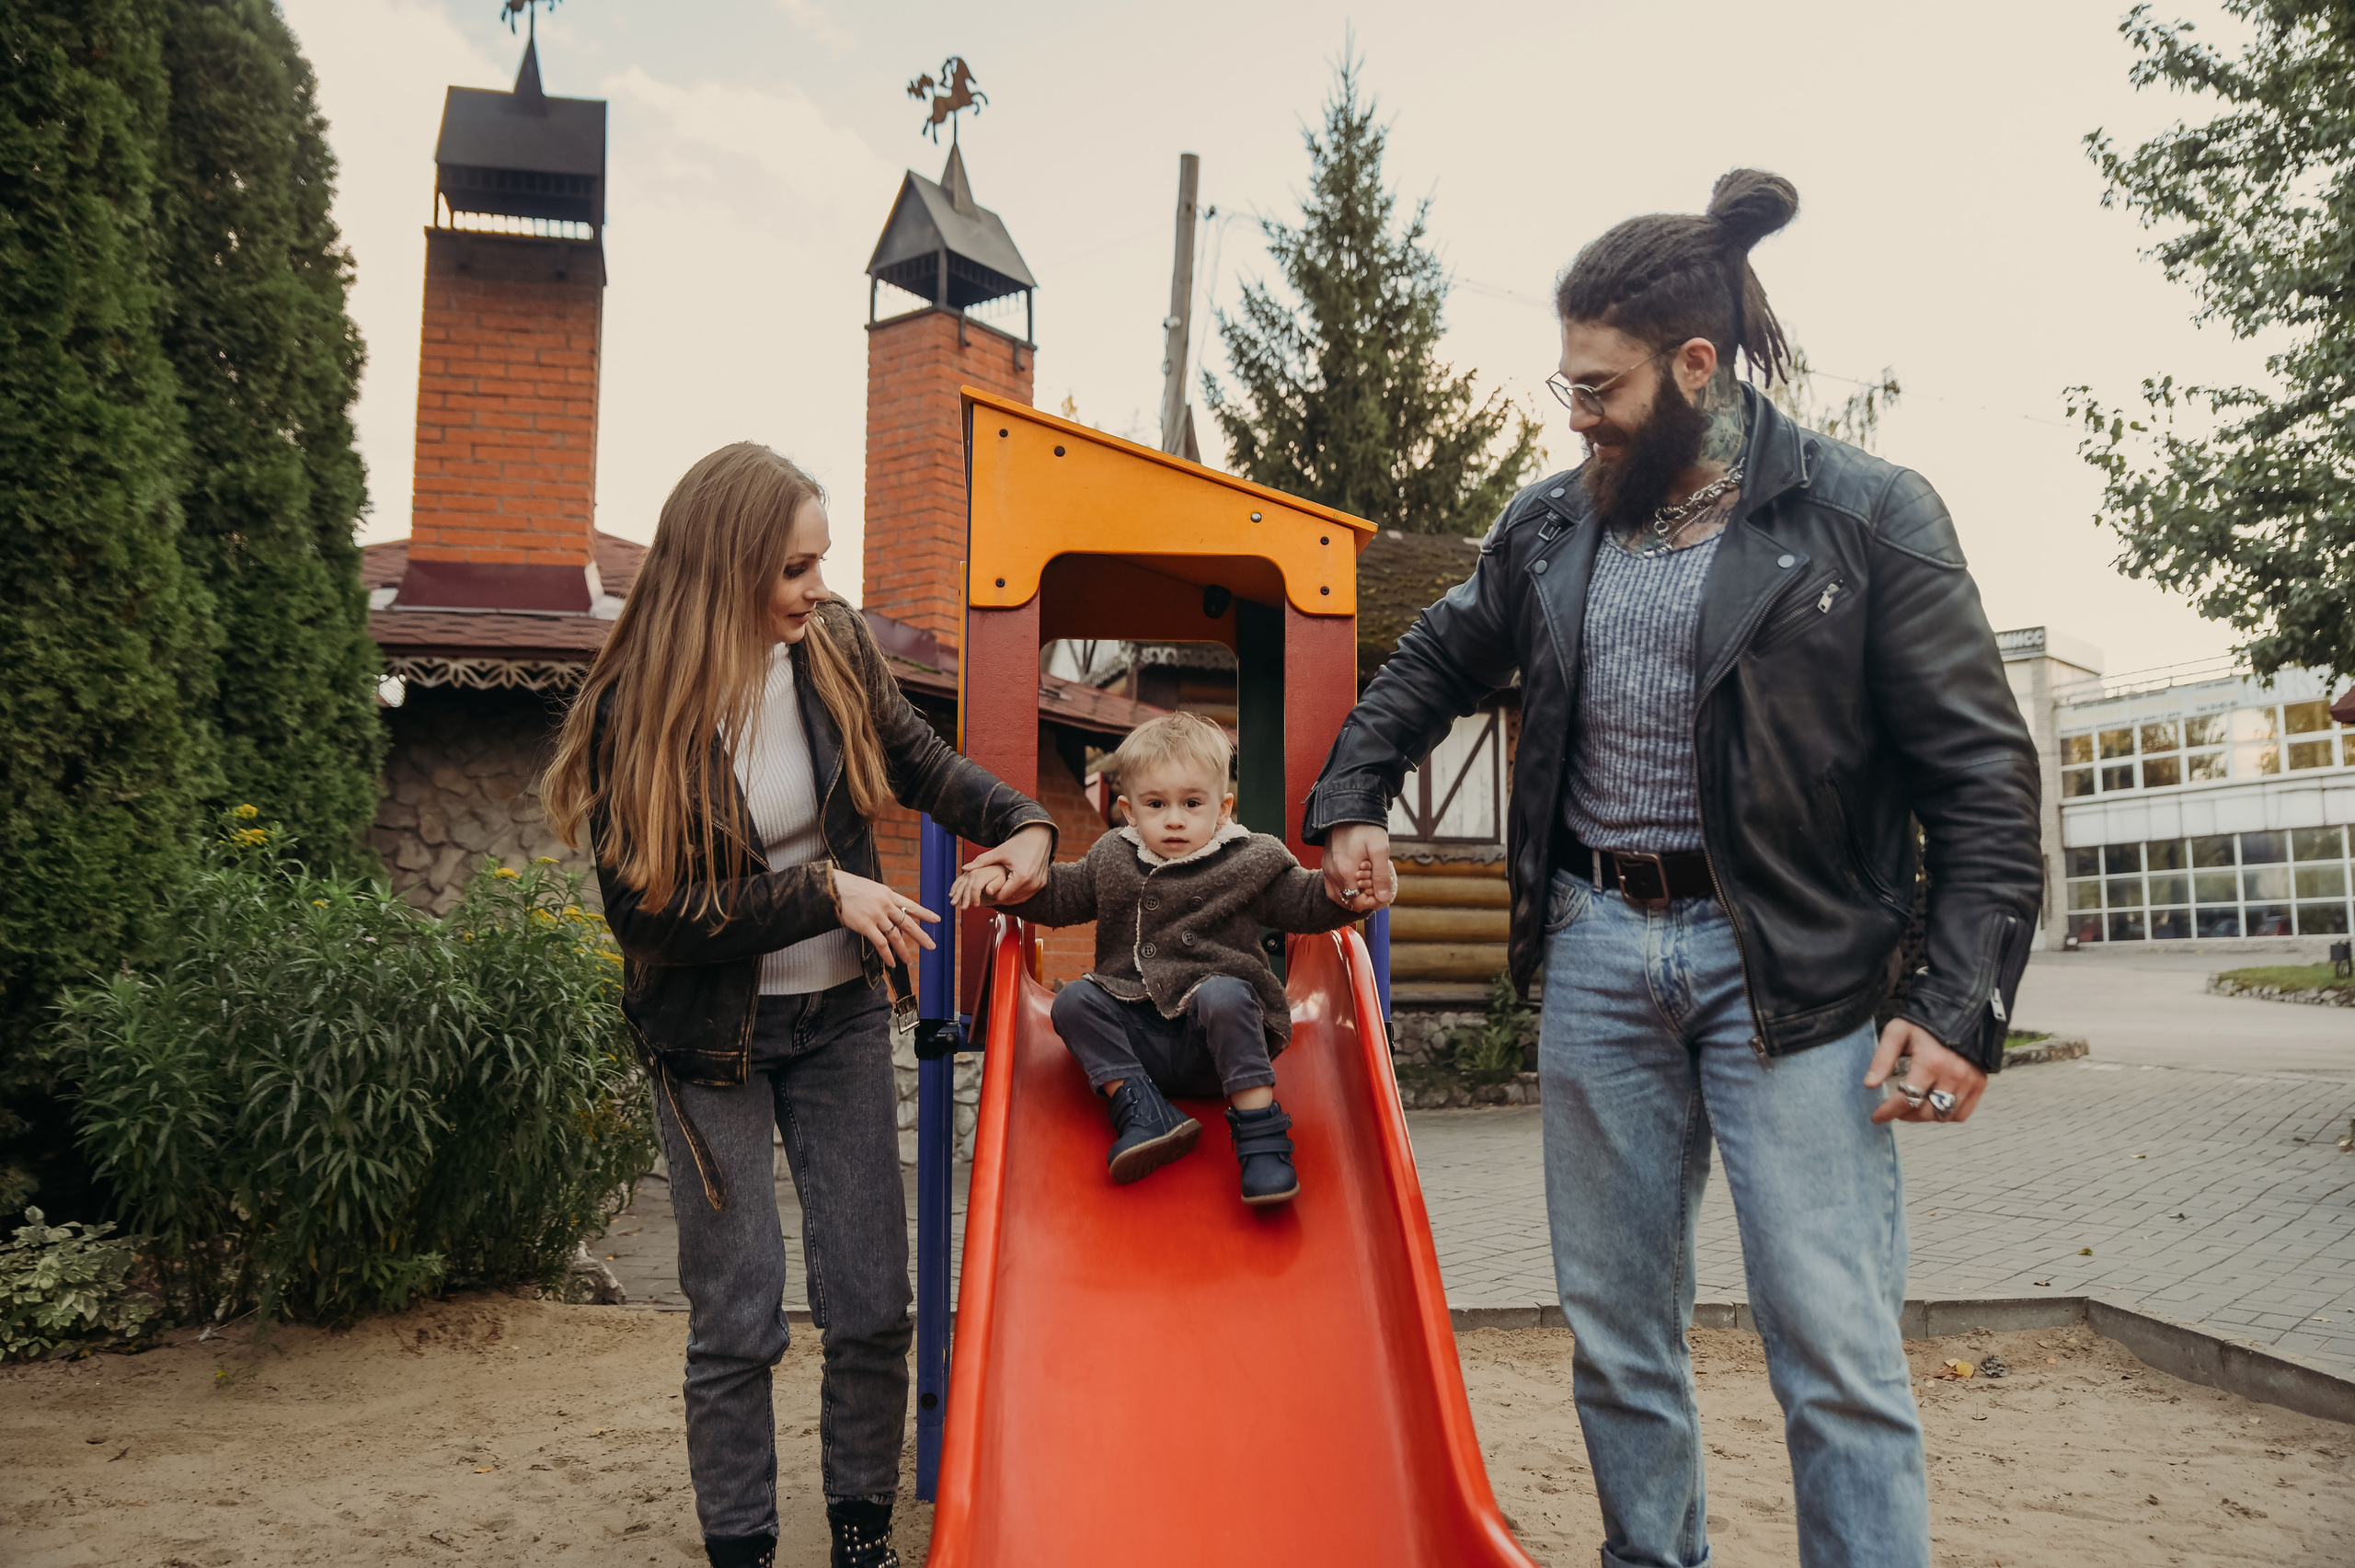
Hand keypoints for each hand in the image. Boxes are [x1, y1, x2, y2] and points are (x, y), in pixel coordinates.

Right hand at [832, 869, 938, 969]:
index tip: (937, 919)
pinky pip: (880, 944)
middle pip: (908, 923)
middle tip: (932, 945)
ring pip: (895, 937)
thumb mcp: (871, 888)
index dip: (925, 913)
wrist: (832, 887)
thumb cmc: (848, 887)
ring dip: (903, 950)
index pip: (911, 904)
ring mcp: (876, 916)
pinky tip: (891, 962)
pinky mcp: (866, 925)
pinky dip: (887, 954)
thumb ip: (882, 899)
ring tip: (909, 961)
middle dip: (921, 936)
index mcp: (888, 894)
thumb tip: (889, 910)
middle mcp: (885, 905)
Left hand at [951, 823, 1054, 908]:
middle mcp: (1032, 883)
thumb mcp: (999, 852)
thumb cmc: (1018, 843)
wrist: (1038, 837)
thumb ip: (982, 862)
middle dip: (999, 896)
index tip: (983, 890)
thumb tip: (964, 868)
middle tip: (988, 892)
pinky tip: (1009, 888)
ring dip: (1008, 897)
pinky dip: (1018, 894)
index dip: (991, 893)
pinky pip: (1027, 895)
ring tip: (997, 890)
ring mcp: (1038, 884)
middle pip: (1010, 899)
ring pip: (1019, 899)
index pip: (1001, 895)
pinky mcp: (1042, 884)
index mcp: (1021, 877)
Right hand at [1320, 822, 1396, 912]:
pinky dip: (1344, 889)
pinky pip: (1333, 887)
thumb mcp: (1380, 850)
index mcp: (1346, 872)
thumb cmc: (1365, 827)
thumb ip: (1382, 876)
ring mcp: (1327, 870)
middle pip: (1347, 902)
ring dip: (1353, 895)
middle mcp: (1333, 874)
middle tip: (1375, 885)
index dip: (1372, 902)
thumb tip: (1383, 897)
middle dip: (1363, 899)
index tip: (1381, 891)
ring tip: (1366, 882)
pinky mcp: (1325, 866)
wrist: (1348, 810)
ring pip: (1338, 897)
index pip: (1357, 903)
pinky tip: (1355, 879)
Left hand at [1864, 1018, 1987, 1124]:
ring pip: (1945, 1116)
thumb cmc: (1924, 1022)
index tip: (1876, 1117)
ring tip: (1913, 1106)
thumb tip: (1869, 1085)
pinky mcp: (1980, 1084)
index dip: (1888, 1111)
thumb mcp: (1897, 1033)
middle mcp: (1953, 1075)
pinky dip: (1947, 1115)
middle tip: (1895, 1108)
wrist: (1960, 1010)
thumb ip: (1882, 1059)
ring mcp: (1970, 1081)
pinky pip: (1962, 1113)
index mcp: (1931, 1062)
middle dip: (1906, 1114)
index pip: (1907, 1098)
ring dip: (1926, 1116)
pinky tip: (1934, 1104)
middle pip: (1926, 1111)